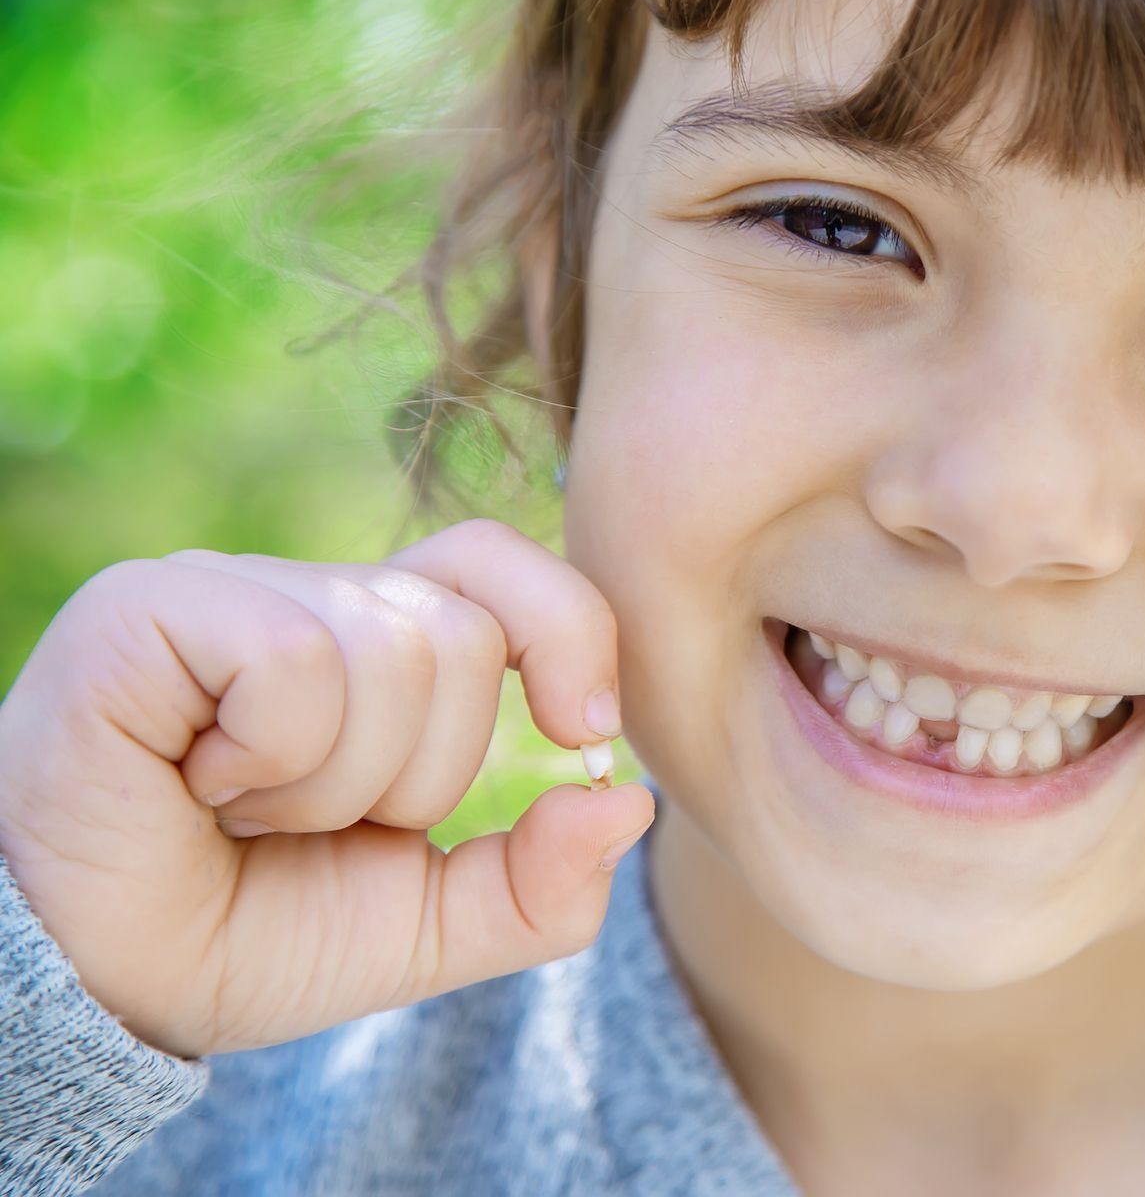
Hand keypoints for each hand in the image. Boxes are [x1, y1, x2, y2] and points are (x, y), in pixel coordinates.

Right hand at [0, 519, 653, 1059]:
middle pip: (469, 633)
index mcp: (384, 642)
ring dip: (338, 784)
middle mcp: (311, 596)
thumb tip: (632, 802)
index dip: (571, 637)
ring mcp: (229, 590)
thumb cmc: (252, 932)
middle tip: (314, 820)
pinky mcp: (150, 608)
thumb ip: (543, 884)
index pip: (511, 569)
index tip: (580, 733)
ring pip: (398, 651)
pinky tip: (201, 781)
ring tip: (248, 809)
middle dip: (419, 775)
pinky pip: (301, 663)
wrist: (102, 984)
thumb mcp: (430, 926)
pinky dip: (273, 759)